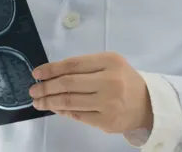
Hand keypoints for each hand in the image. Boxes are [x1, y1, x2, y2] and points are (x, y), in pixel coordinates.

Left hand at [29, 52, 152, 133]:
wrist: (148, 104)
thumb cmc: (123, 80)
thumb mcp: (109, 65)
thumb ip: (83, 68)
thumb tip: (52, 77)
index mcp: (110, 61)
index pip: (73, 64)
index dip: (51, 69)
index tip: (36, 73)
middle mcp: (110, 81)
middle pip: (68, 84)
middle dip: (46, 88)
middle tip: (32, 91)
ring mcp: (109, 103)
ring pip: (70, 102)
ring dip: (49, 102)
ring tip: (38, 102)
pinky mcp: (106, 121)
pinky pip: (77, 116)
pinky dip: (63, 111)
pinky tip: (55, 108)